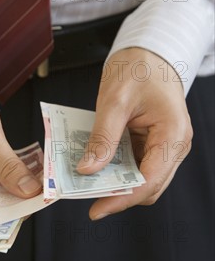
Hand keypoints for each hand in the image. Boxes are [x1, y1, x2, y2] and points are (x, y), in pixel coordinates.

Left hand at [77, 48, 192, 218]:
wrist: (149, 52)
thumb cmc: (139, 67)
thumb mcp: (115, 100)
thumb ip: (102, 137)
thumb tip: (88, 169)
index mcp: (173, 134)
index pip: (149, 180)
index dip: (122, 198)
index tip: (97, 208)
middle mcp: (175, 145)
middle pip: (148, 185)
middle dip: (117, 194)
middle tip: (85, 195)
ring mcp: (165, 145)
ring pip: (142, 179)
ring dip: (116, 183)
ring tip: (87, 183)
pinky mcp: (154, 143)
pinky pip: (136, 165)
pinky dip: (117, 169)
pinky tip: (96, 166)